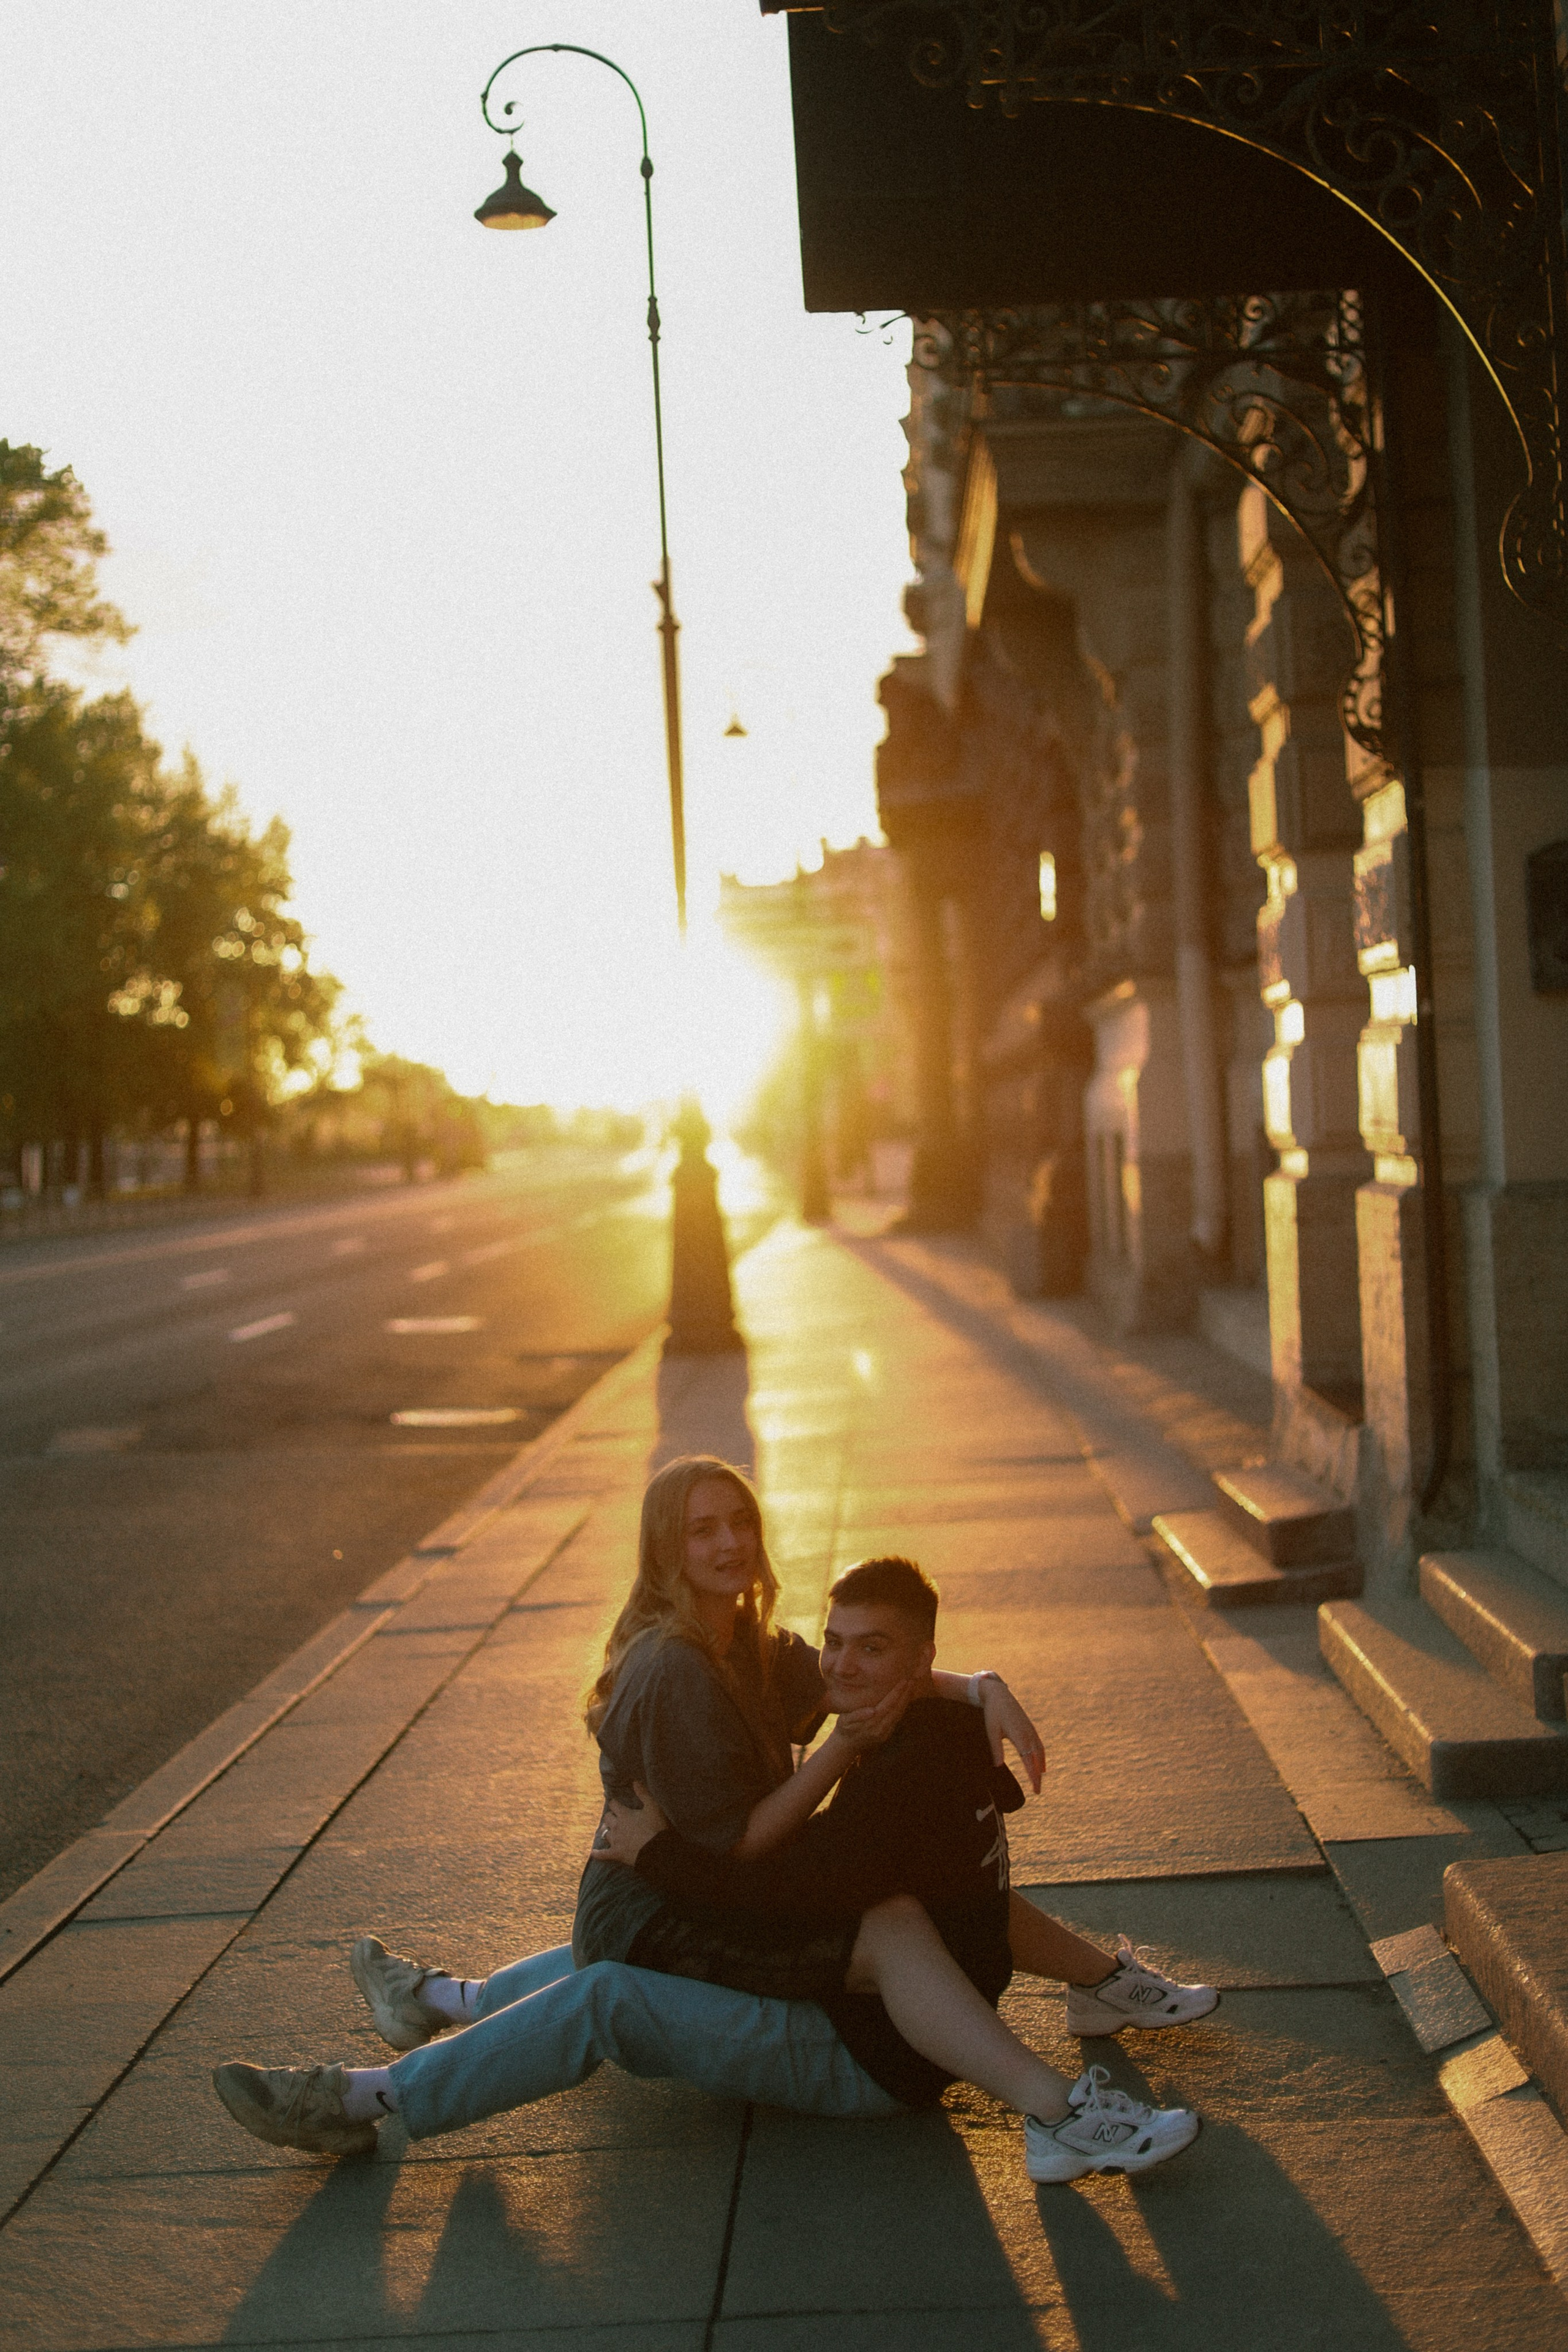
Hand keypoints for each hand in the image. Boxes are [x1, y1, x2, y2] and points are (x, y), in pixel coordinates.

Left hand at [592, 1784, 668, 1867]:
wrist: (656, 1850)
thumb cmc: (656, 1827)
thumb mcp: (653, 1807)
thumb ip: (644, 1793)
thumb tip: (635, 1781)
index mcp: (625, 1814)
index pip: (614, 1805)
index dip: (614, 1803)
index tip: (615, 1803)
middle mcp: (617, 1826)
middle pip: (607, 1818)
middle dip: (609, 1816)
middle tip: (613, 1817)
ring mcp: (615, 1841)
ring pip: (605, 1833)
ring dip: (605, 1830)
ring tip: (607, 1830)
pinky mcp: (616, 1853)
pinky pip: (603, 1854)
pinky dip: (597, 1854)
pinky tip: (592, 1853)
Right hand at [830, 1678, 912, 1756]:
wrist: (847, 1746)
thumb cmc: (844, 1728)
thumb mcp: (845, 1721)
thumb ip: (858, 1715)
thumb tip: (872, 1711)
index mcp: (871, 1723)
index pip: (888, 1705)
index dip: (896, 1693)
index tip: (904, 1681)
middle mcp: (881, 1729)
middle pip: (896, 1709)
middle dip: (905, 1694)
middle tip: (913, 1679)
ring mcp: (885, 1732)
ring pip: (899, 1714)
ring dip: (906, 1700)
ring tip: (912, 1686)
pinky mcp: (887, 1734)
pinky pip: (897, 1719)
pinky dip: (903, 1707)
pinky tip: (906, 1697)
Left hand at [980, 1678, 1044, 1793]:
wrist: (998, 1693)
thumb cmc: (993, 1713)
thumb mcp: (992, 1731)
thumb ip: (996, 1749)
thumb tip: (997, 1766)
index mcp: (1019, 1735)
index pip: (1029, 1760)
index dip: (1033, 1775)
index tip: (1035, 1787)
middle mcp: (1028, 1733)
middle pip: (1037, 1758)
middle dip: (1038, 1775)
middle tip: (1037, 1791)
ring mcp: (1030, 1729)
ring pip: (1040, 1751)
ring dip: (1041, 1766)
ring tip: (1039, 1780)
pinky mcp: (1030, 1727)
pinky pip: (1039, 1745)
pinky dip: (1041, 1756)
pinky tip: (1041, 1763)